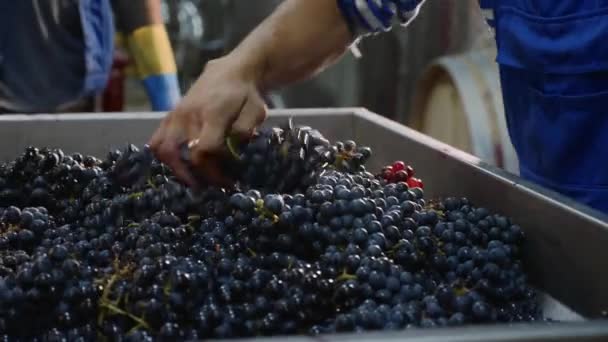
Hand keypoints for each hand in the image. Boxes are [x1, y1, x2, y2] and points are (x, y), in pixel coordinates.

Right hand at [149, 56, 266, 185]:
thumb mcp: (256, 111)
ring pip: (164, 150)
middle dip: (198, 176)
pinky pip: (156, 140)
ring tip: (193, 179)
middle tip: (212, 186)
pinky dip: (163, 157)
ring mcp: (176, 115)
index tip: (228, 181)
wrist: (231, 71)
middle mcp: (189, 115)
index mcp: (212, 113)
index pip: (206, 150)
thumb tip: (232, 149)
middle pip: (184, 154)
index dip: (215, 171)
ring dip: (177, 170)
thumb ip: (245, 130)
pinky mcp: (169, 115)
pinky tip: (179, 165)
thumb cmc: (246, 95)